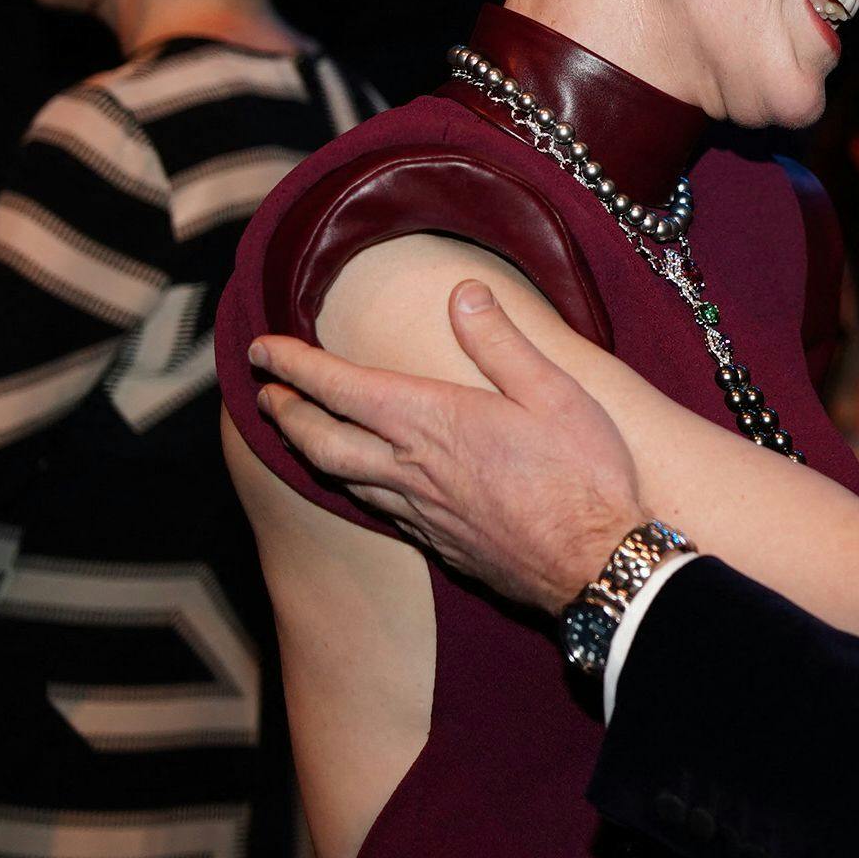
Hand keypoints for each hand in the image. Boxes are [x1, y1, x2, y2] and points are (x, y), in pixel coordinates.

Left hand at [248, 281, 639, 615]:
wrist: (596, 564)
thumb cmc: (583, 476)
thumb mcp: (554, 393)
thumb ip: (501, 343)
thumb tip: (464, 293)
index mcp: (434, 422)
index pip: (342, 387)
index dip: (294, 365)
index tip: (262, 349)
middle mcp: (411, 469)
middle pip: (321, 440)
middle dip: (285, 412)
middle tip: (264, 392)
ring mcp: (420, 512)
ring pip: (341, 479)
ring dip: (308, 450)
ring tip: (297, 432)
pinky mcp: (437, 544)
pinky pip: (376, 509)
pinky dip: (351, 486)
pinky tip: (363, 483)